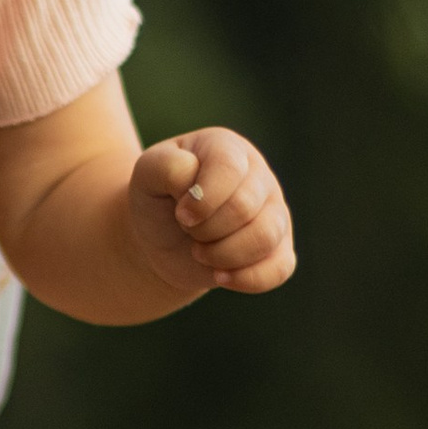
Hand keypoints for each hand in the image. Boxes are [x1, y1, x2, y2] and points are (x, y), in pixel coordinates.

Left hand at [127, 128, 294, 298]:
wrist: (162, 239)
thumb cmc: (157, 199)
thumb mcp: (147, 174)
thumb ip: (166, 166)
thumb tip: (193, 180)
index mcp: (228, 149)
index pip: (228, 168)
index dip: (203, 198)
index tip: (180, 215)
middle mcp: (258, 176)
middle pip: (245, 207)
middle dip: (206, 229)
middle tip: (187, 231)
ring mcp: (274, 212)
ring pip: (266, 237)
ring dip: (223, 255)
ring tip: (200, 253)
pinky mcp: (279, 248)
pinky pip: (280, 267)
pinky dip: (248, 278)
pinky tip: (220, 276)